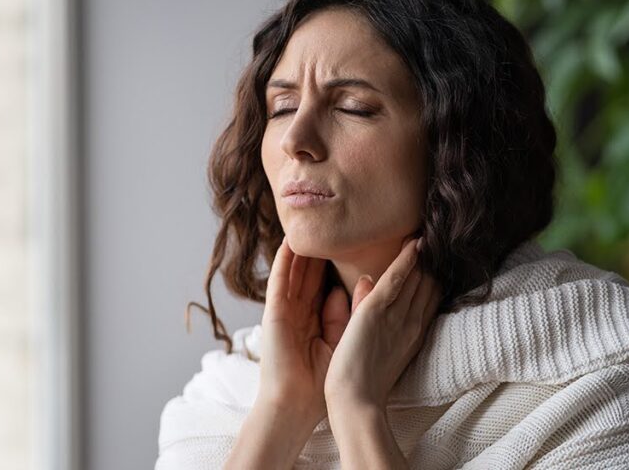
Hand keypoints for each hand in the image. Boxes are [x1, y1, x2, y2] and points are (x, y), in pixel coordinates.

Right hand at [256, 236, 352, 425]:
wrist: (295, 405)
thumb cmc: (319, 383)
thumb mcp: (338, 342)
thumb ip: (342, 316)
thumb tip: (345, 289)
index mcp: (316, 321)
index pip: (327, 286)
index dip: (338, 265)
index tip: (354, 244)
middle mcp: (300, 312)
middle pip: (312, 274)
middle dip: (321, 251)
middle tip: (334, 224)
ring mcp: (286, 311)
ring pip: (295, 272)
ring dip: (302, 249)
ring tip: (311, 223)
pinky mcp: (274, 313)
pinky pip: (279, 281)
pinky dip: (284, 261)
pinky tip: (291, 242)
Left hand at [323, 237, 441, 409]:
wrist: (356, 403)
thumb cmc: (360, 381)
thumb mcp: (373, 343)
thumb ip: (371, 310)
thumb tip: (370, 280)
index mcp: (411, 334)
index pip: (427, 299)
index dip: (431, 277)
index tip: (435, 257)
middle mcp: (410, 324)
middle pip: (427, 286)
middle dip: (432, 264)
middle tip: (438, 238)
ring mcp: (395, 317)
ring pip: (416, 279)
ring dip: (422, 256)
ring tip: (429, 233)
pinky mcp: (376, 312)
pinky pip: (396, 279)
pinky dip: (405, 259)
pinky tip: (414, 243)